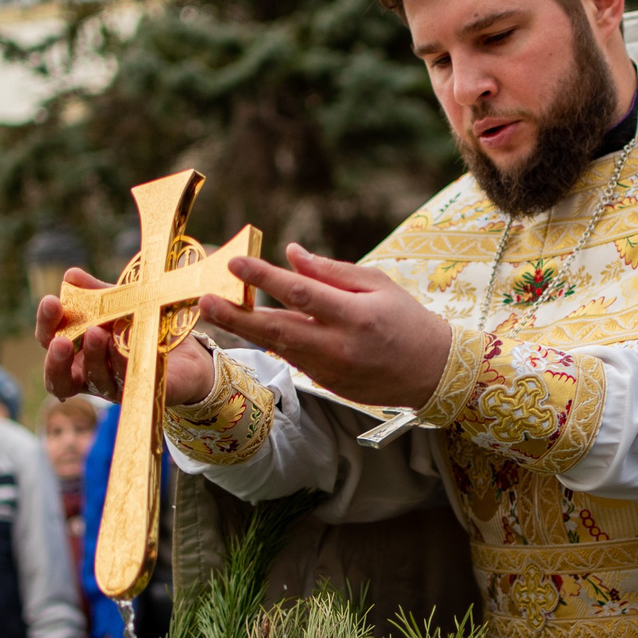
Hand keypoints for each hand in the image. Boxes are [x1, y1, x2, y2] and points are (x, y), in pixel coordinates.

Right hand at [39, 270, 217, 406]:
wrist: (187, 354)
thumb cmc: (143, 328)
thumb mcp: (119, 305)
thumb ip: (96, 293)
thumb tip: (71, 275)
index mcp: (77, 352)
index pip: (50, 341)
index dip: (46, 324)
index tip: (51, 301)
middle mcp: (89, 375)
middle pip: (59, 378)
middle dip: (56, 358)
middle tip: (61, 340)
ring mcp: (114, 388)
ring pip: (95, 380)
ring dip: (94, 356)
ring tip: (96, 332)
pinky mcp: (142, 391)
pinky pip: (129, 380)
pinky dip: (123, 361)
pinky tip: (124, 343)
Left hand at [197, 244, 454, 409]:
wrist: (433, 372)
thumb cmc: (407, 319)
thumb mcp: (377, 284)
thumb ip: (331, 271)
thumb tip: (291, 253)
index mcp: (355, 316)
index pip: (300, 293)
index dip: (265, 277)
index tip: (235, 262)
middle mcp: (339, 347)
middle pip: (277, 329)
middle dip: (237, 315)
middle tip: (204, 300)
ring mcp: (330, 371)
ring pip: (278, 347)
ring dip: (245, 330)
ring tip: (215, 311)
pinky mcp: (327, 384)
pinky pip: (293, 358)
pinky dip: (272, 342)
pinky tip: (252, 327)